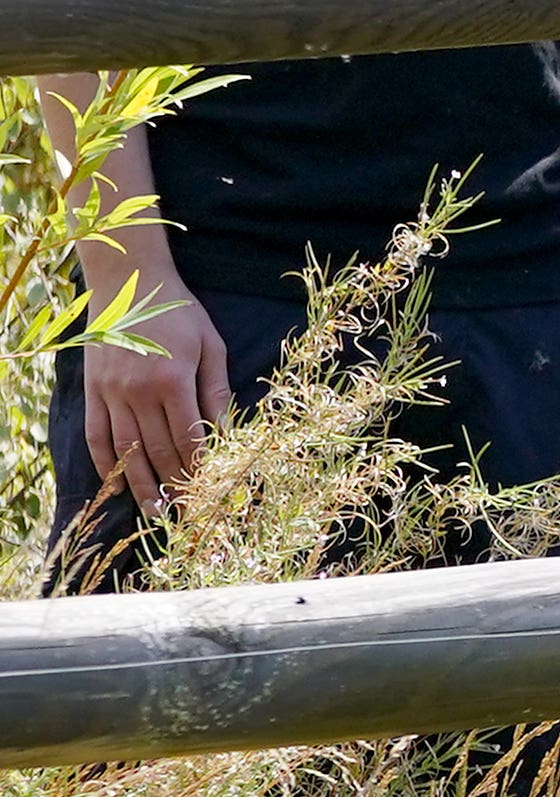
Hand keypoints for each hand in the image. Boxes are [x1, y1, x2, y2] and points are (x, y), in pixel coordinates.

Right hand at [76, 282, 232, 513]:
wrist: (129, 283)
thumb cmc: (178, 312)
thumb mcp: (210, 345)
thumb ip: (217, 390)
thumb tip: (228, 432)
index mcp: (173, 380)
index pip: (189, 437)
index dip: (199, 468)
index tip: (210, 490)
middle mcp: (138, 391)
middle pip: (158, 450)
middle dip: (175, 484)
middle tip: (187, 513)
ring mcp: (111, 393)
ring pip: (127, 450)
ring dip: (142, 485)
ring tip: (157, 512)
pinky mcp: (93, 391)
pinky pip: (98, 435)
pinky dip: (106, 464)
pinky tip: (117, 485)